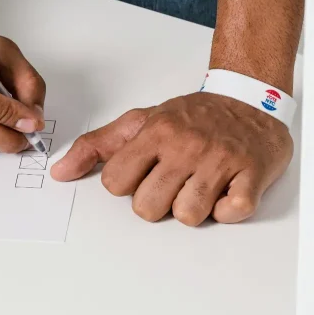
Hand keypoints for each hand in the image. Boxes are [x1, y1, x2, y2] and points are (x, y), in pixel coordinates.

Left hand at [51, 93, 293, 224]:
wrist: (252, 98)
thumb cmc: (197, 116)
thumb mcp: (144, 121)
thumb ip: (100, 146)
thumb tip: (61, 172)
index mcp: (157, 132)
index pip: (116, 183)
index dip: (129, 185)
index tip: (148, 173)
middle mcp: (187, 145)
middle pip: (148, 208)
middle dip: (160, 202)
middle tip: (176, 182)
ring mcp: (221, 161)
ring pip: (188, 216)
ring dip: (195, 208)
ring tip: (203, 185)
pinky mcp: (252, 175)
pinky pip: (230, 213)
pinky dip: (227, 211)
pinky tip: (227, 190)